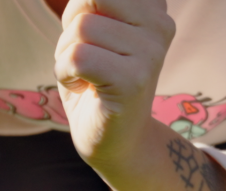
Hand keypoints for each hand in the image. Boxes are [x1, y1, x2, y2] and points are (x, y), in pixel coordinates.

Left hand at [54, 0, 175, 166]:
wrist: (117, 141)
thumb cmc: (95, 81)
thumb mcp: (91, 30)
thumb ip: (90, 4)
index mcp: (153, 8)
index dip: (79, 9)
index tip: (93, 39)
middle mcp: (160, 24)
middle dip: (71, 27)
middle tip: (85, 57)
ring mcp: (151, 52)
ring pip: (80, 29)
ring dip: (66, 55)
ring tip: (87, 76)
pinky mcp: (134, 80)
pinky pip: (77, 57)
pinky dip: (65, 74)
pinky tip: (85, 88)